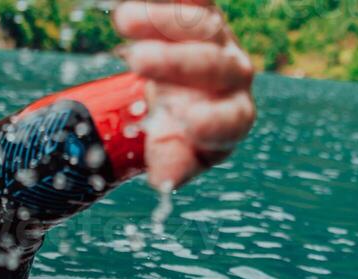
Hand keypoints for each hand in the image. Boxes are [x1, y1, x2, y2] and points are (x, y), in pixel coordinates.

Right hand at [112, 0, 256, 189]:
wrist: (174, 91)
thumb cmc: (176, 127)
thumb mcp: (171, 149)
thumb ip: (170, 163)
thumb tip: (163, 182)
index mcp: (233, 117)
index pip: (232, 120)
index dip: (213, 122)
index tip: (188, 121)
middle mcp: (233, 74)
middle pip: (213, 65)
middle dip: (176, 62)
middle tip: (137, 60)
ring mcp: (220, 39)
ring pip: (201, 24)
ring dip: (163, 19)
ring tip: (124, 20)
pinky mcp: (203, 10)